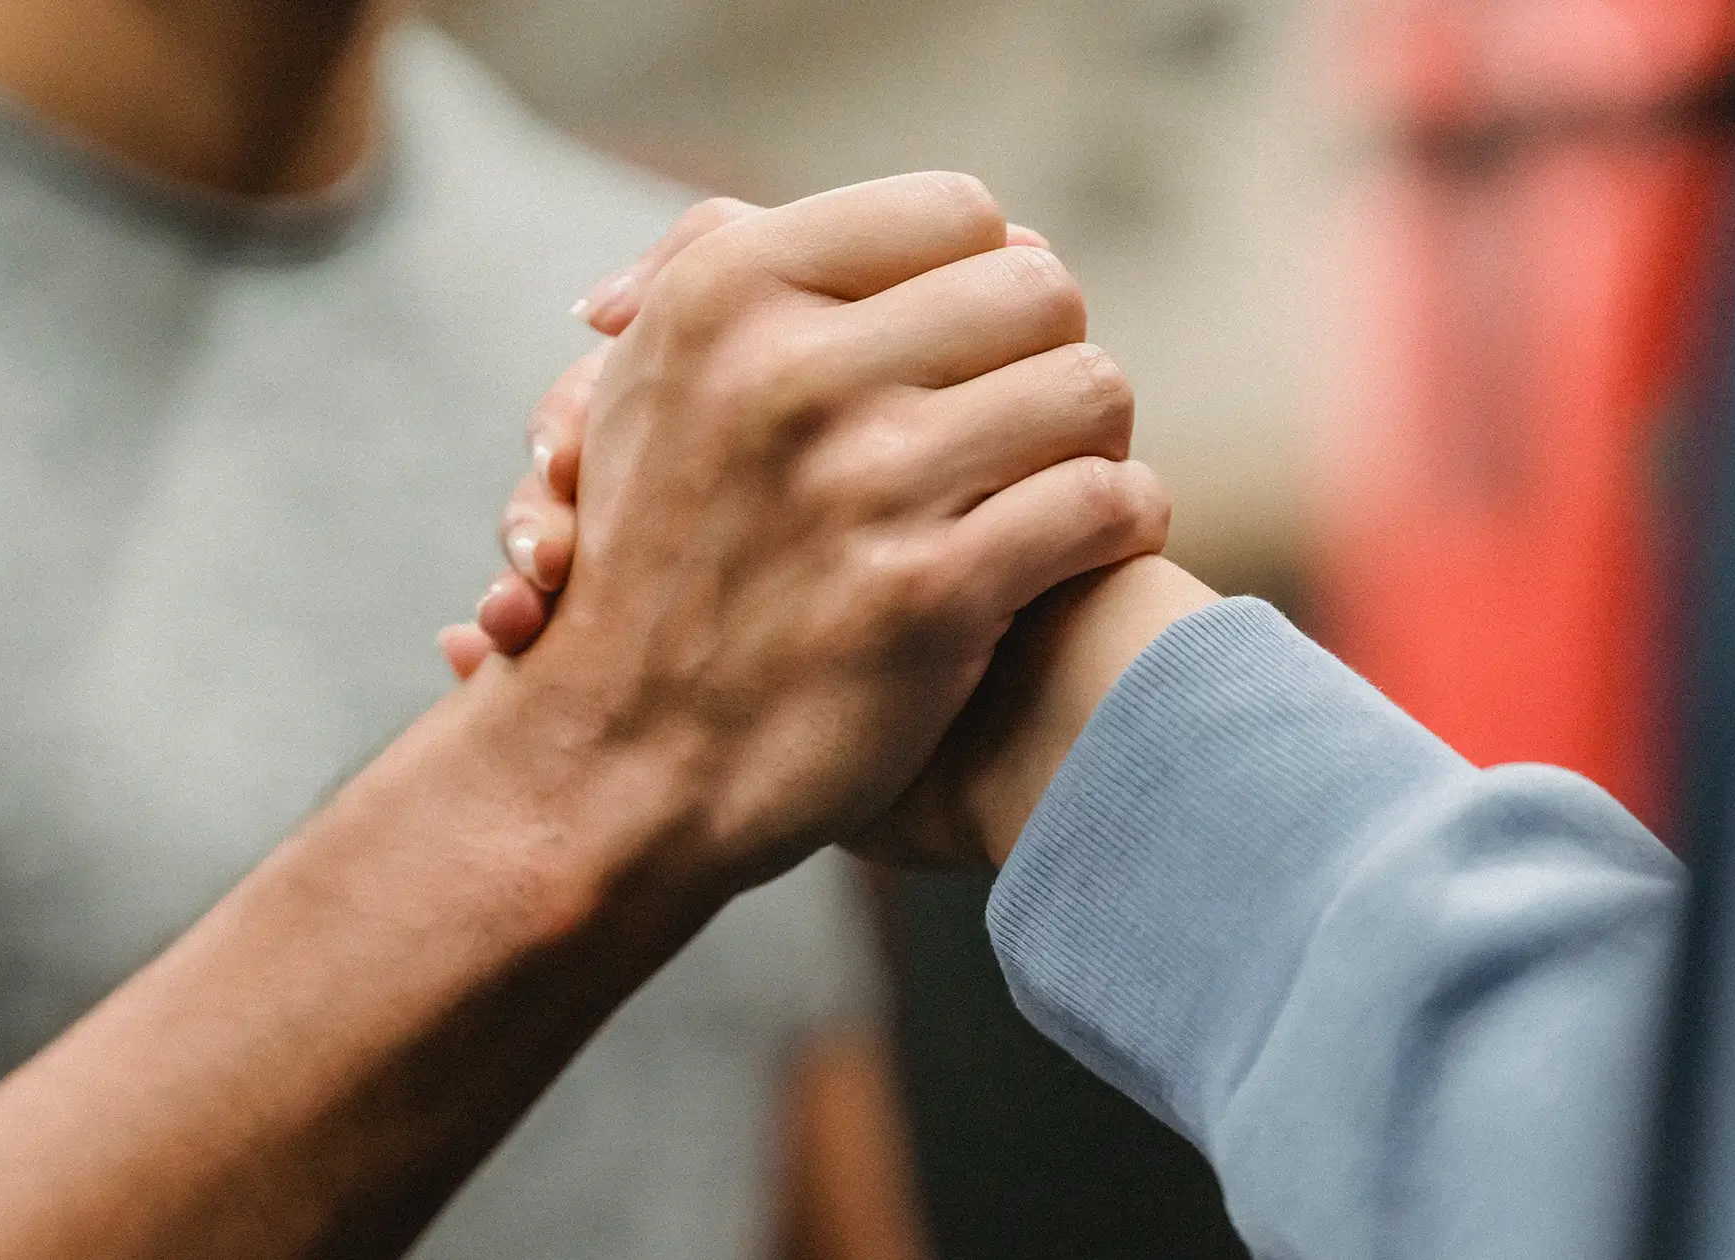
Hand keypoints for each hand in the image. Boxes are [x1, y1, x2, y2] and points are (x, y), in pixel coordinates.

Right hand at [453, 175, 1167, 879]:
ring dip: (1094, 441)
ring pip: (1089, 388)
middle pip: (1039, 288)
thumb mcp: (650, 382)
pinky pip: (1107, 503)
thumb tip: (954, 227)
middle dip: (1046, 356)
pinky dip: (1120, 523)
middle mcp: (789, 371)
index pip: (954, 212)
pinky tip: (1082, 548)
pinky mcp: (926, 593)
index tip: (968, 350)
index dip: (983, 279)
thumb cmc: (653, 566)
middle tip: (1025, 420)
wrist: (613, 764)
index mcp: (723, 294)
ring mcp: (860, 483)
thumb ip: (756, 270)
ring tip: (1058, 483)